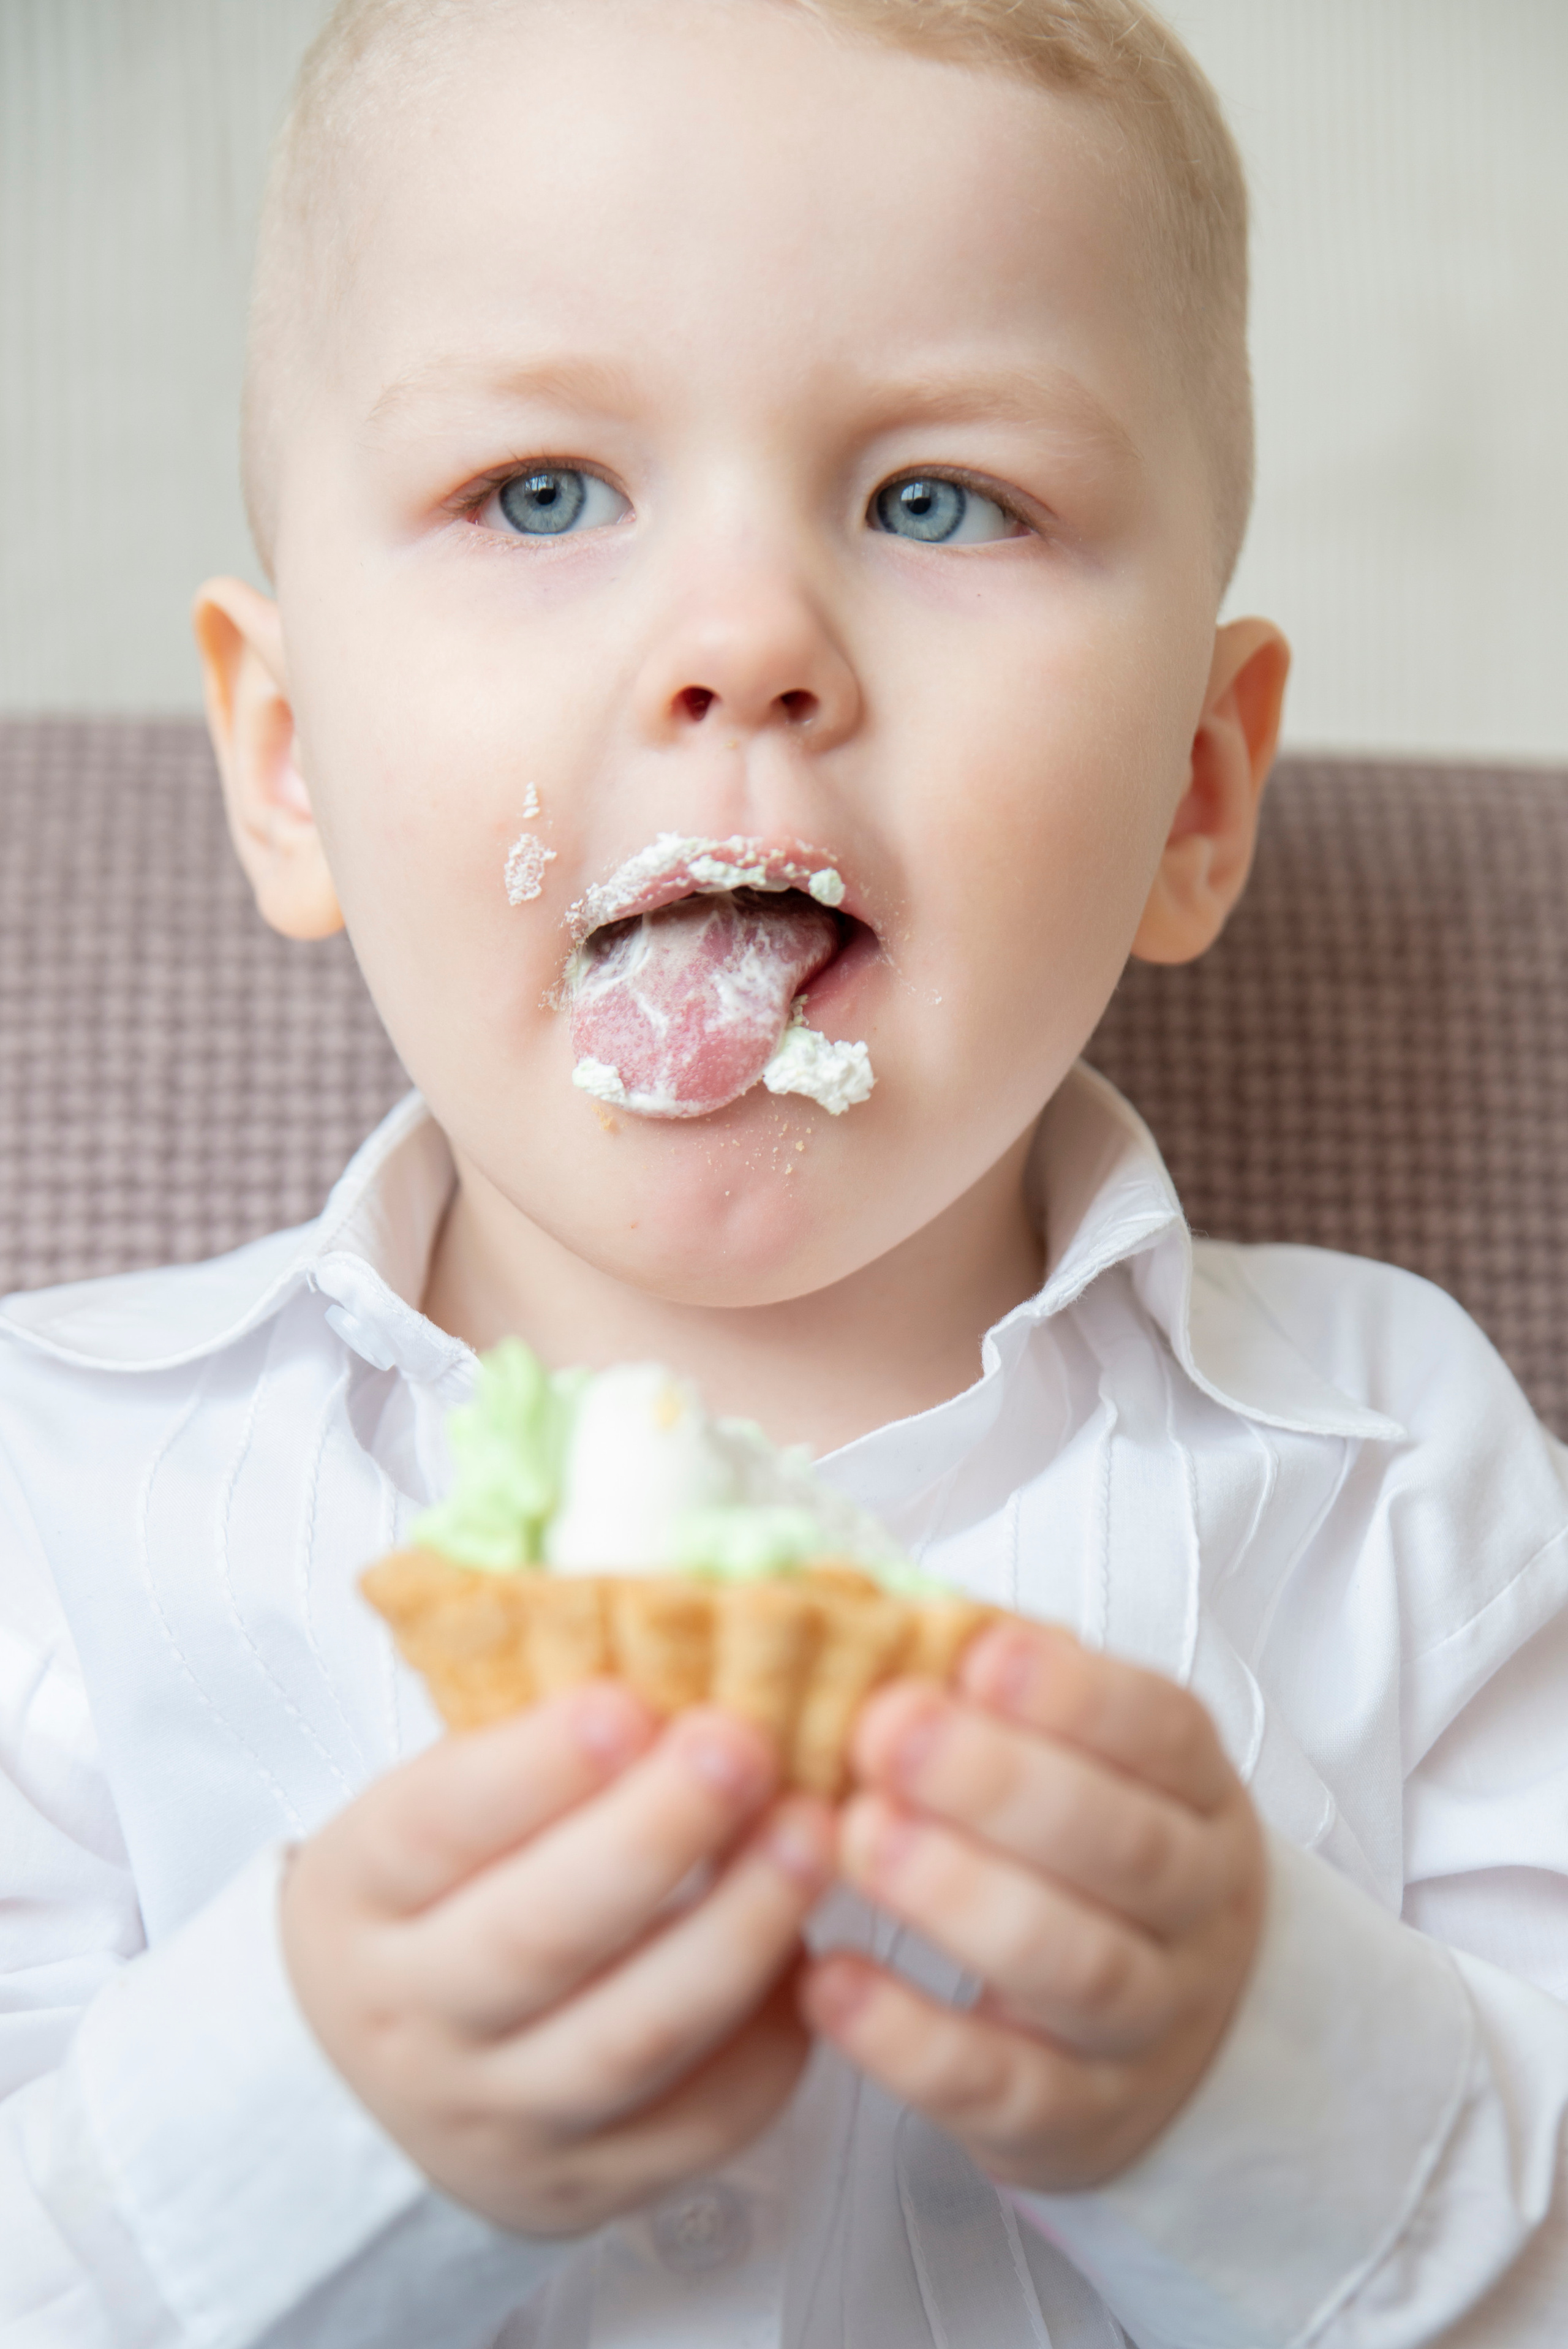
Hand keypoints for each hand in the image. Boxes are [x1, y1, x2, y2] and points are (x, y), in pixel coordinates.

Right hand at [282, 1686, 833, 2234]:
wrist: (360, 2079)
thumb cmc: (430, 1895)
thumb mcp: (428, 1806)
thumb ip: (526, 1736)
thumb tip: (663, 1628)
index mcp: (360, 1898)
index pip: (437, 1828)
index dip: (535, 1766)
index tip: (628, 1700)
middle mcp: (415, 2020)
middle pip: (540, 1938)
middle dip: (656, 1836)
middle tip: (746, 1747)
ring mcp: (497, 2118)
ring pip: (631, 2039)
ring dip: (738, 1932)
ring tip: (814, 1835)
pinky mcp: (583, 2187)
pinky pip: (695, 2126)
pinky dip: (767, 2041)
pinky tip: (813, 1956)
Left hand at [801, 1623, 1264, 2190]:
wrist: (1167, 2034)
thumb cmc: (1077, 1852)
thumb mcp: (1073, 1758)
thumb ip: (990, 1684)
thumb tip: (876, 1603)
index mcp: (1194, 1791)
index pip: (1163, 1732)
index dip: (1075, 1695)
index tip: (975, 1655)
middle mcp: (1194, 1907)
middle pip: (1125, 1849)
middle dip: (1002, 1786)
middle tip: (884, 1735)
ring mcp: (1149, 2024)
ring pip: (1075, 1968)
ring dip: (960, 1899)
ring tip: (853, 1840)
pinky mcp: (1080, 2122)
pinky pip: (1005, 2088)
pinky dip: (912, 2042)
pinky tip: (827, 1984)